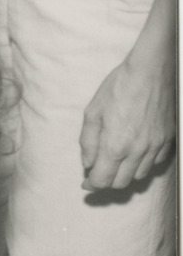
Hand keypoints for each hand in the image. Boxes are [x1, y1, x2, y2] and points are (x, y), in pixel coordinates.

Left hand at [79, 48, 176, 190]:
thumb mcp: (93, 113)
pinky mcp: (169, 138)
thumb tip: (88, 163)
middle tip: (99, 172)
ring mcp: (156, 145)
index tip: (86, 183)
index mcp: (115, 146)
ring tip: (117, 162)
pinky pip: (157, 162)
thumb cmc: (118, 88)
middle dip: (107, 181)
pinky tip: (136, 153)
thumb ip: (88, 142)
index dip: (91, 185)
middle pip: (121, 182)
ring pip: (140, 175)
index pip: (102, 180)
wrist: (151, 70)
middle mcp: (138, 150)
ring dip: (126, 173)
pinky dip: (144, 164)